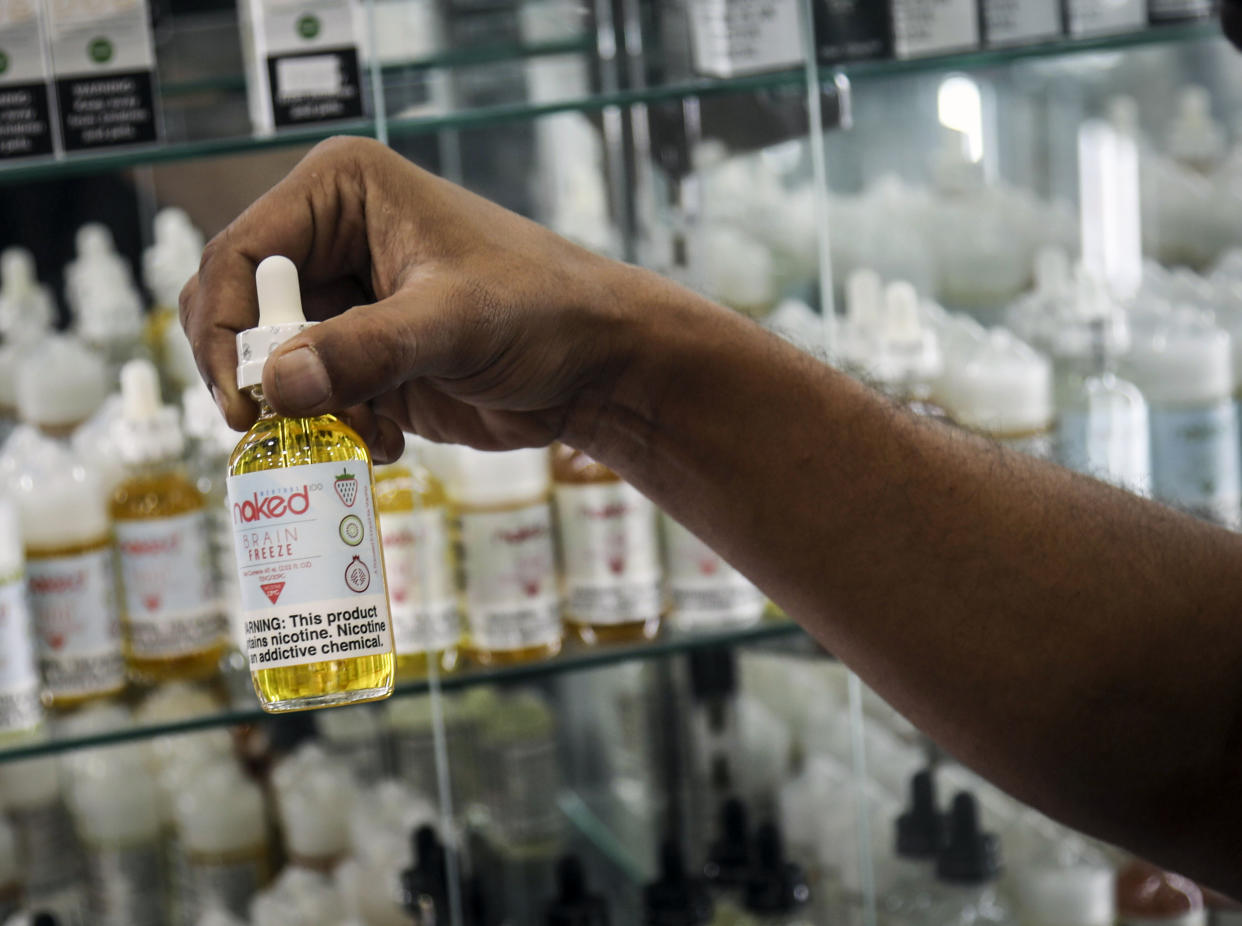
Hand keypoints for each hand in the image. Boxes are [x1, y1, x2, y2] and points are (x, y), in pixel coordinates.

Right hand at [180, 136, 648, 463]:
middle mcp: (331, 239)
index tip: (242, 400)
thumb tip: (275, 385)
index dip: (222, 328)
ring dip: (304, 411)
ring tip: (367, 431)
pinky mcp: (363, 355)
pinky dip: (335, 428)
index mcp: (342, 192)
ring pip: (270, 364)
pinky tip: (390, 438)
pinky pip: (312, 398)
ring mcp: (345, 302)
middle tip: (280, 426)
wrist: (596, 366)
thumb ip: (367, 349)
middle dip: (260, 375)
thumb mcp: (455, 322)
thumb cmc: (544, 310)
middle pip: (237, 312)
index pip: (239, 255)